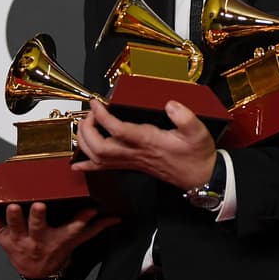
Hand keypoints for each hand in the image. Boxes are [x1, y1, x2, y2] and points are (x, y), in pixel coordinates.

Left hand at [0, 202, 117, 279]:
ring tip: (13, 206)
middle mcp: (37, 239)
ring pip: (14, 228)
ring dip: (13, 218)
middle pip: (38, 228)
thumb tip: (114, 218)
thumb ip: (94, 228)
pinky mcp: (3, 239)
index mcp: (56, 239)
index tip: (90, 211)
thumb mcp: (76, 240)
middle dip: (38, 217)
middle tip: (39, 205)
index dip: (81, 221)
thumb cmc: (55, 249)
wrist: (35, 270)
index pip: (71, 231)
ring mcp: (19, 240)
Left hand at [72, 98, 216, 189]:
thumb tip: (171, 104)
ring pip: (99, 158)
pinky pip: (105, 168)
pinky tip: (78, 163)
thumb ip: (185, 117)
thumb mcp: (198, 132)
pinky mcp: (132, 166)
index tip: (96, 102)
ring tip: (83, 125)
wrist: (200, 177)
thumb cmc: (197, 154)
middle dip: (88, 129)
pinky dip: (88, 165)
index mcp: (149, 141)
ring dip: (85, 143)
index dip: (103, 116)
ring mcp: (132, 161)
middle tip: (90, 112)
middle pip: (100, 147)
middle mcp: (136, 153)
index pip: (118, 130)